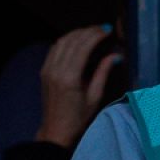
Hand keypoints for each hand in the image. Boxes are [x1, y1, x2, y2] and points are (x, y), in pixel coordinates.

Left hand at [37, 25, 122, 146]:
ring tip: (92, 32)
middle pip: (72, 41)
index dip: (96, 35)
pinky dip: (66, 41)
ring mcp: (47, 70)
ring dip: (76, 34)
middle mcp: (55, 70)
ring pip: (61, 42)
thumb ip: (103, 72)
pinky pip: (54, 50)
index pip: (83, 46)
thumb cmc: (78, 117)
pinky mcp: (43, 72)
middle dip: (88, 31)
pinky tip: (77, 41)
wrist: (55, 129)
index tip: (108, 30)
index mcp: (69, 77)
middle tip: (102, 29)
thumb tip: (116, 55)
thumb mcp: (95, 96)